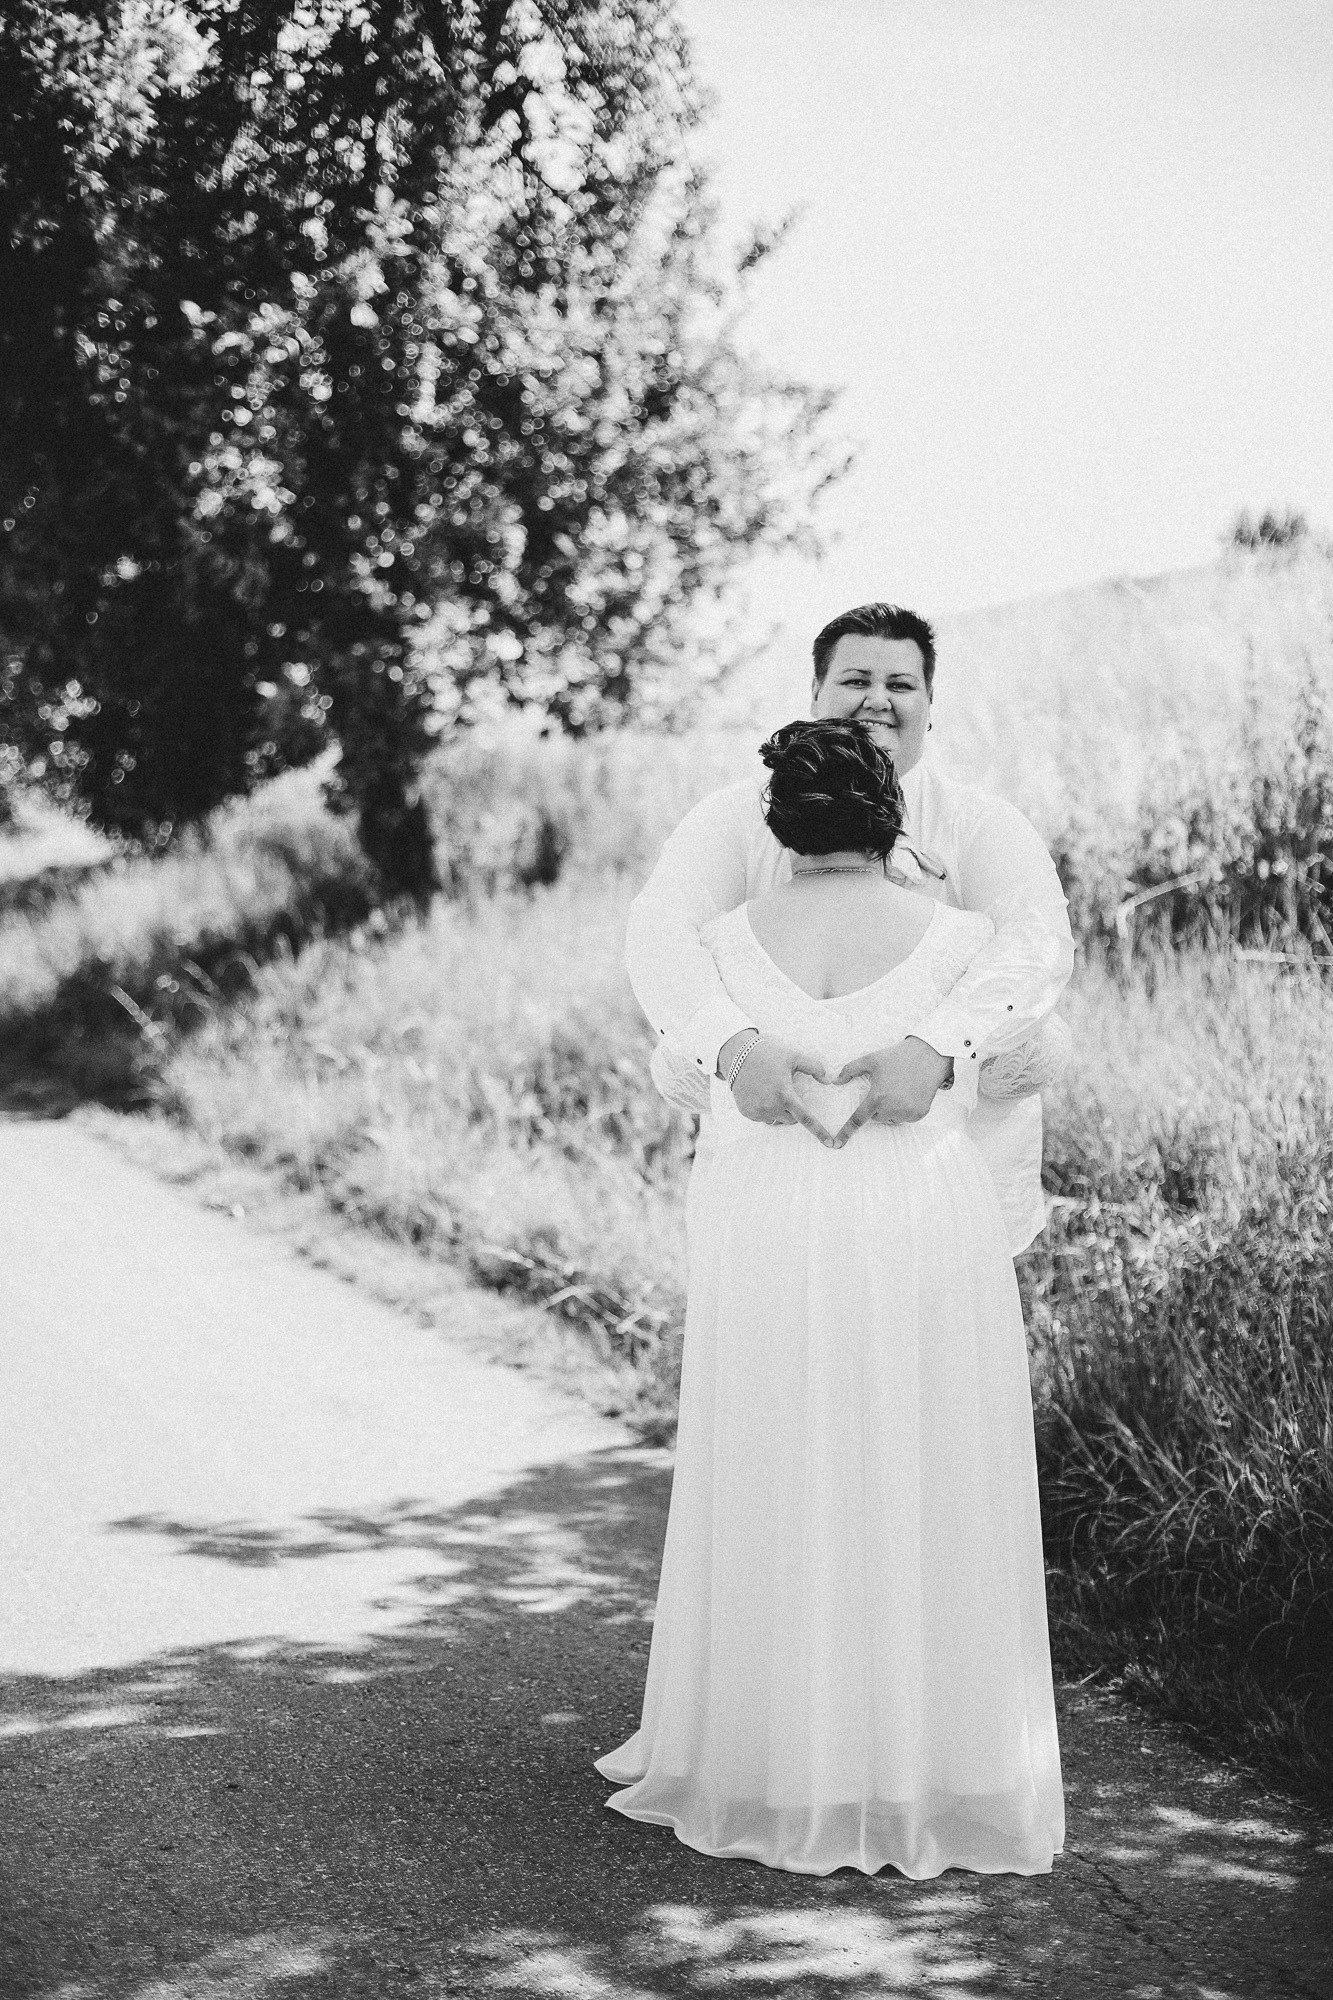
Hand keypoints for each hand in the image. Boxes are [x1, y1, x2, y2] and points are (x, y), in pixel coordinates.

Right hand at [719, 1032, 839, 1147]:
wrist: (739, 1054)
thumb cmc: (769, 1054)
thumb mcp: (794, 1056)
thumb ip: (814, 1067)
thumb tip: (828, 1080)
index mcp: (785, 1094)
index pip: (806, 1118)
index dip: (819, 1131)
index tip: (830, 1143)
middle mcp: (771, 1106)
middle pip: (791, 1119)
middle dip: (792, 1110)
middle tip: (785, 1092)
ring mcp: (757, 1110)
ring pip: (776, 1120)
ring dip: (778, 1111)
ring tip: (770, 1091)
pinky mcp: (746, 1112)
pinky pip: (762, 1118)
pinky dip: (764, 1110)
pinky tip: (760, 1094)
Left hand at [828, 1036, 953, 1145]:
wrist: (928, 1055)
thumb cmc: (897, 1056)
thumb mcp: (871, 1059)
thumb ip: (850, 1070)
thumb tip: (835, 1081)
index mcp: (877, 1097)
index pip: (858, 1119)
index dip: (846, 1132)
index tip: (837, 1144)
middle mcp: (892, 1108)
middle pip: (877, 1117)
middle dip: (877, 1107)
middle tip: (886, 1089)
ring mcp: (907, 1113)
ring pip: (892, 1119)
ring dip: (891, 1110)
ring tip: (899, 1090)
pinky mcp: (920, 1114)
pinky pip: (906, 1118)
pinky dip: (905, 1110)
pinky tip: (910, 1094)